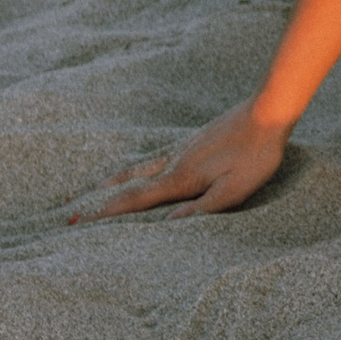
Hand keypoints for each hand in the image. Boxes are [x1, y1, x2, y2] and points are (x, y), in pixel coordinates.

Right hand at [74, 101, 289, 221]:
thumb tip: (166, 227)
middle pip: (130, 183)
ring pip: (140, 167)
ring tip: (96, 188)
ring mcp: (182, 148)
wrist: (267, 112)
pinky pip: (156, 156)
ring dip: (115, 180)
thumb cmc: (255, 155)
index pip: (136, 201)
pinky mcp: (193, 140)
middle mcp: (175, 161)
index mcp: (181, 178)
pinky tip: (141, 165)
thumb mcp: (234, 190)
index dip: (107, 214)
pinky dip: (138, 165)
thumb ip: (201, 209)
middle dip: (101, 198)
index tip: (80, 224)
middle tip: (72, 210)